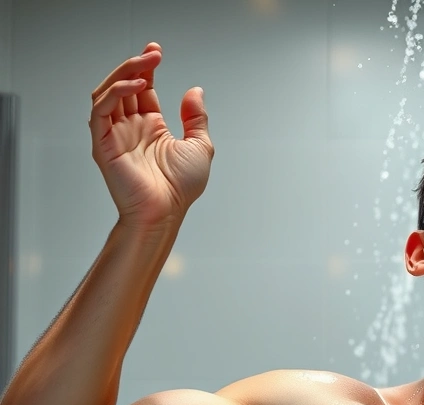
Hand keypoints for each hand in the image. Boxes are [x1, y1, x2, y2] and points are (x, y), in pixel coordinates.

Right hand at [89, 42, 213, 229]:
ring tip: (146, 65)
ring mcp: (115, 134)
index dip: (148, 68)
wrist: (166, 212)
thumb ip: (196, 118)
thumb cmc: (180, 188)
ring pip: (108, 93)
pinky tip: (135, 86)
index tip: (156, 52)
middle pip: (124, 85)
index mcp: (150, 127)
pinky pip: (100, 111)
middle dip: (137, 65)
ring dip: (124, 74)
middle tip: (153, 53)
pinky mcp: (103, 143)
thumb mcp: (200, 146)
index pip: (143, 89)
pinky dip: (115, 94)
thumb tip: (195, 92)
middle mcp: (130, 128)